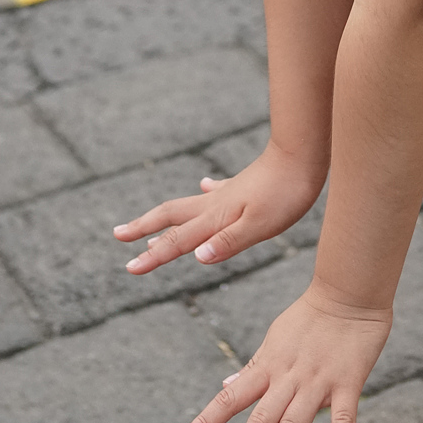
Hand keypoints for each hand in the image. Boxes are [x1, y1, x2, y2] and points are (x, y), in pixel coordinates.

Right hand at [113, 144, 322, 275]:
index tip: (129, 267)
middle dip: (143, 228)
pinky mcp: (243, 186)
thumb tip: (196, 258)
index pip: (178, 241)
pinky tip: (204, 186)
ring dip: (165, 218)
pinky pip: (215, 191)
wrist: (304, 155)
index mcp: (216, 217)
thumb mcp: (259, 225)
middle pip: (170, 217)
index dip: (153, 256)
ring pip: (187, 207)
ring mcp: (228, 193)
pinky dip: (203, 193)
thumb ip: (228, 242)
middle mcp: (215, 204)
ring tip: (149, 228)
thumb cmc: (286, 194)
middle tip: (118, 235)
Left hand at [180, 283, 391, 422]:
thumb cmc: (309, 316)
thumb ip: (253, 367)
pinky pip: (345, 414)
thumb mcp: (273, 338)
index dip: (208, 419)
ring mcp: (318, 381)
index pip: (232, 397)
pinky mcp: (348, 382)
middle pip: (262, 418)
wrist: (348, 292)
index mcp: (269, 366)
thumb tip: (225, 386)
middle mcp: (289, 377)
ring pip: (295, 422)